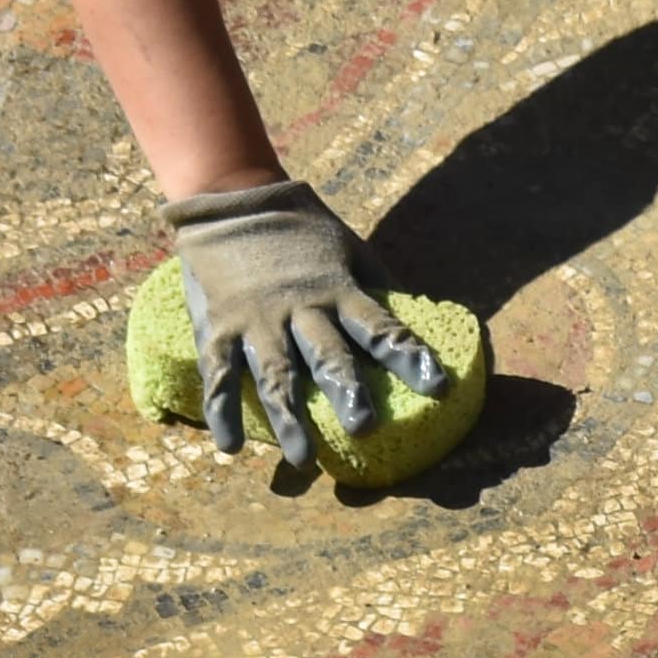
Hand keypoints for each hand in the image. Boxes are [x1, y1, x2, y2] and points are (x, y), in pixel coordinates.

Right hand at [163, 179, 442, 486]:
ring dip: (289, 419)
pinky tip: (230, 446)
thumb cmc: (299, 229)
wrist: (230, 197)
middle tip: (365, 428)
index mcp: (338, 291)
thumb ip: (378, 286)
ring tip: (302, 460)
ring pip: (275, 376)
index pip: (381, 330)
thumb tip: (418, 314)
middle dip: (348, 393)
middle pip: (328, 356)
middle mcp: (300, 310)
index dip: (410, 358)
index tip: (438, 387)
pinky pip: (219, 373)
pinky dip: (221, 411)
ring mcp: (257, 321)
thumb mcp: (349, 248)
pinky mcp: (219, 326)